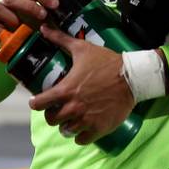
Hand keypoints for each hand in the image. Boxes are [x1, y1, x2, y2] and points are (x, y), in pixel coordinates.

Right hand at [0, 0, 58, 50]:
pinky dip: (1, 31)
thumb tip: (69, 18)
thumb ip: (50, 17)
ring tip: (21, 28)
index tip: (56, 5)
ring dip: (12, 18)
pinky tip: (9, 36)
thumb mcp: (40, 21)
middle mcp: (7, 1)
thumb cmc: (27, 28)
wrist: (6, 42)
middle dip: (29, 5)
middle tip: (43, 15)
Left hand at [29, 25, 135, 145]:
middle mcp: (73, 108)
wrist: (132, 77)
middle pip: (51, 120)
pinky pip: (81, 140)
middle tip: (58, 109)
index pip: (39, 104)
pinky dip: (80, 136)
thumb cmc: (106, 62)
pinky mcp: (99, 129)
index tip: (38, 101)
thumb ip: (60, 39)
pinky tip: (82, 128)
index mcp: (66, 90)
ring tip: (70, 119)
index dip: (36, 103)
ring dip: (66, 125)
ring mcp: (86, 120)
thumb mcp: (82, 49)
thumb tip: (43, 28)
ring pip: (66, 131)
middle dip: (52, 114)